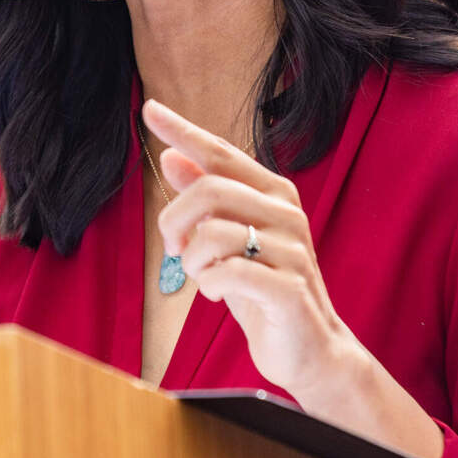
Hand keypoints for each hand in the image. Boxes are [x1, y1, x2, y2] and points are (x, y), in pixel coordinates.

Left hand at [143, 99, 357, 400]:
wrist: (309, 349)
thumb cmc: (263, 290)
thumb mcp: (228, 240)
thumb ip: (206, 198)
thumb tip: (172, 156)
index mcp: (272, 193)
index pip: (221, 153)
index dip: (183, 130)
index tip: (149, 107)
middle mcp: (286, 212)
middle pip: (208, 191)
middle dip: (174, 221)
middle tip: (173, 249)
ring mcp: (292, 248)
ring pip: (214, 234)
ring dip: (194, 261)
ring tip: (203, 277)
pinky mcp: (289, 287)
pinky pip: (229, 273)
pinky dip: (211, 286)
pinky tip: (219, 295)